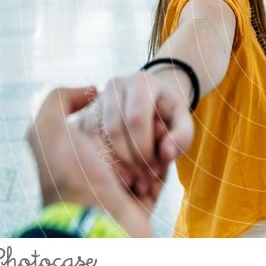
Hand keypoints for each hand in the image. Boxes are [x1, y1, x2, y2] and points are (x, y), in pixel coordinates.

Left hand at [26, 87, 163, 236]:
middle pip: (137, 122)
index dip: (116, 117)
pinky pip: (167, 157)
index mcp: (81, 141)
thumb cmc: (73, 178)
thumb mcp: (48, 131)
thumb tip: (92, 87)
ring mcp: (129, 170)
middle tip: (128, 154)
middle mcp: (103, 154)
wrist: (99, 225)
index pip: (112, 111)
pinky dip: (165, 161)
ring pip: (154, 136)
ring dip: (153, 149)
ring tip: (144, 169)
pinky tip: (156, 173)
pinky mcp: (150, 184)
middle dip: (138, 136)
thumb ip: (58, 99)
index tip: (109, 129)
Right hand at [77, 70, 193, 200]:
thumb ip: (181, 137)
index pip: (136, 119)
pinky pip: (83, 143)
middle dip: (129, 160)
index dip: (144, 149)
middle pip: (113, 129)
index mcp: (141, 82)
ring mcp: (95, 100)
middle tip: (143, 182)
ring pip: (94, 137)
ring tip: (132, 183)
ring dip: (112, 165)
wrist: (152, 104)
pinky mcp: (82, 116)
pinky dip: (98, 163)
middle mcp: (114, 86)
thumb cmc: (168, 117)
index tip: (155, 170)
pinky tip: (116, 179)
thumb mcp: (183, 124)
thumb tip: (166, 154)